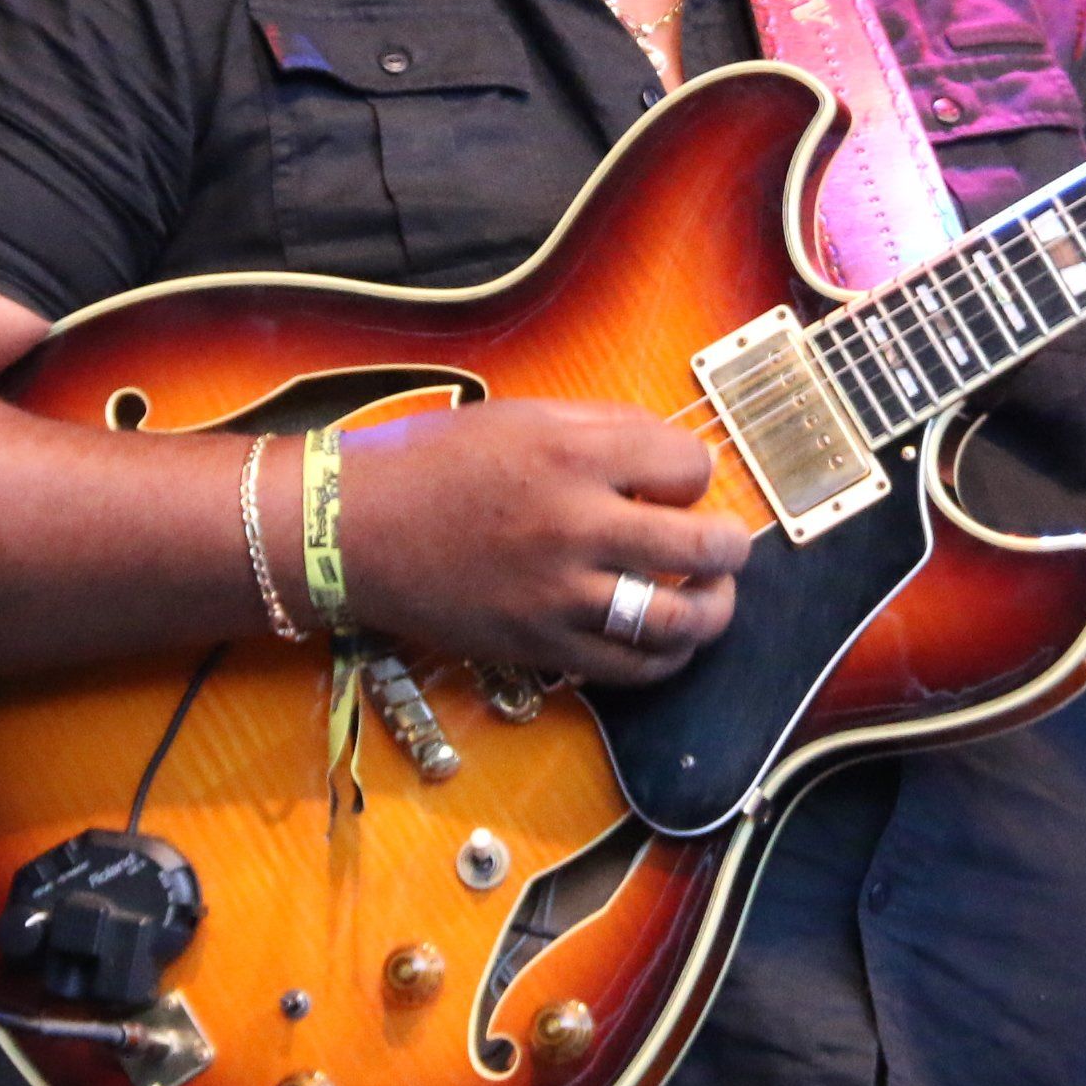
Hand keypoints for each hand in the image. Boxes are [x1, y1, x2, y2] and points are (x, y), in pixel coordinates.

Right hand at [334, 398, 751, 684]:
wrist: (355, 531)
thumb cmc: (437, 461)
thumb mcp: (525, 417)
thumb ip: (605, 429)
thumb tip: (674, 457)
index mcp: (573, 457)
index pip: (690, 469)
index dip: (693, 473)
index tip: (674, 481)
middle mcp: (576, 528)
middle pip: (704, 548)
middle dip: (730, 544)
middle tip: (726, 542)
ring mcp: (560, 597)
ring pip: (680, 620)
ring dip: (714, 608)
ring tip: (712, 594)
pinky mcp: (541, 648)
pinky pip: (632, 668)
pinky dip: (668, 657)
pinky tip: (670, 638)